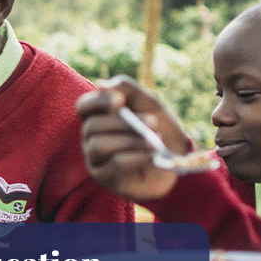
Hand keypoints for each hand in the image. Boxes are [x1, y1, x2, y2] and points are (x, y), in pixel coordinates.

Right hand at [76, 75, 190, 201]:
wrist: (177, 160)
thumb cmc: (160, 129)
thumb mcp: (149, 104)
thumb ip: (128, 90)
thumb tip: (101, 84)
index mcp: (99, 116)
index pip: (83, 106)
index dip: (97, 102)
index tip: (120, 101)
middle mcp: (91, 136)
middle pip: (92, 126)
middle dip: (124, 123)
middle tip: (153, 122)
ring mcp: (95, 158)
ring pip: (99, 146)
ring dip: (130, 141)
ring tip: (155, 142)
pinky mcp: (105, 176)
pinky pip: (114, 165)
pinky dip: (136, 157)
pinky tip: (152, 156)